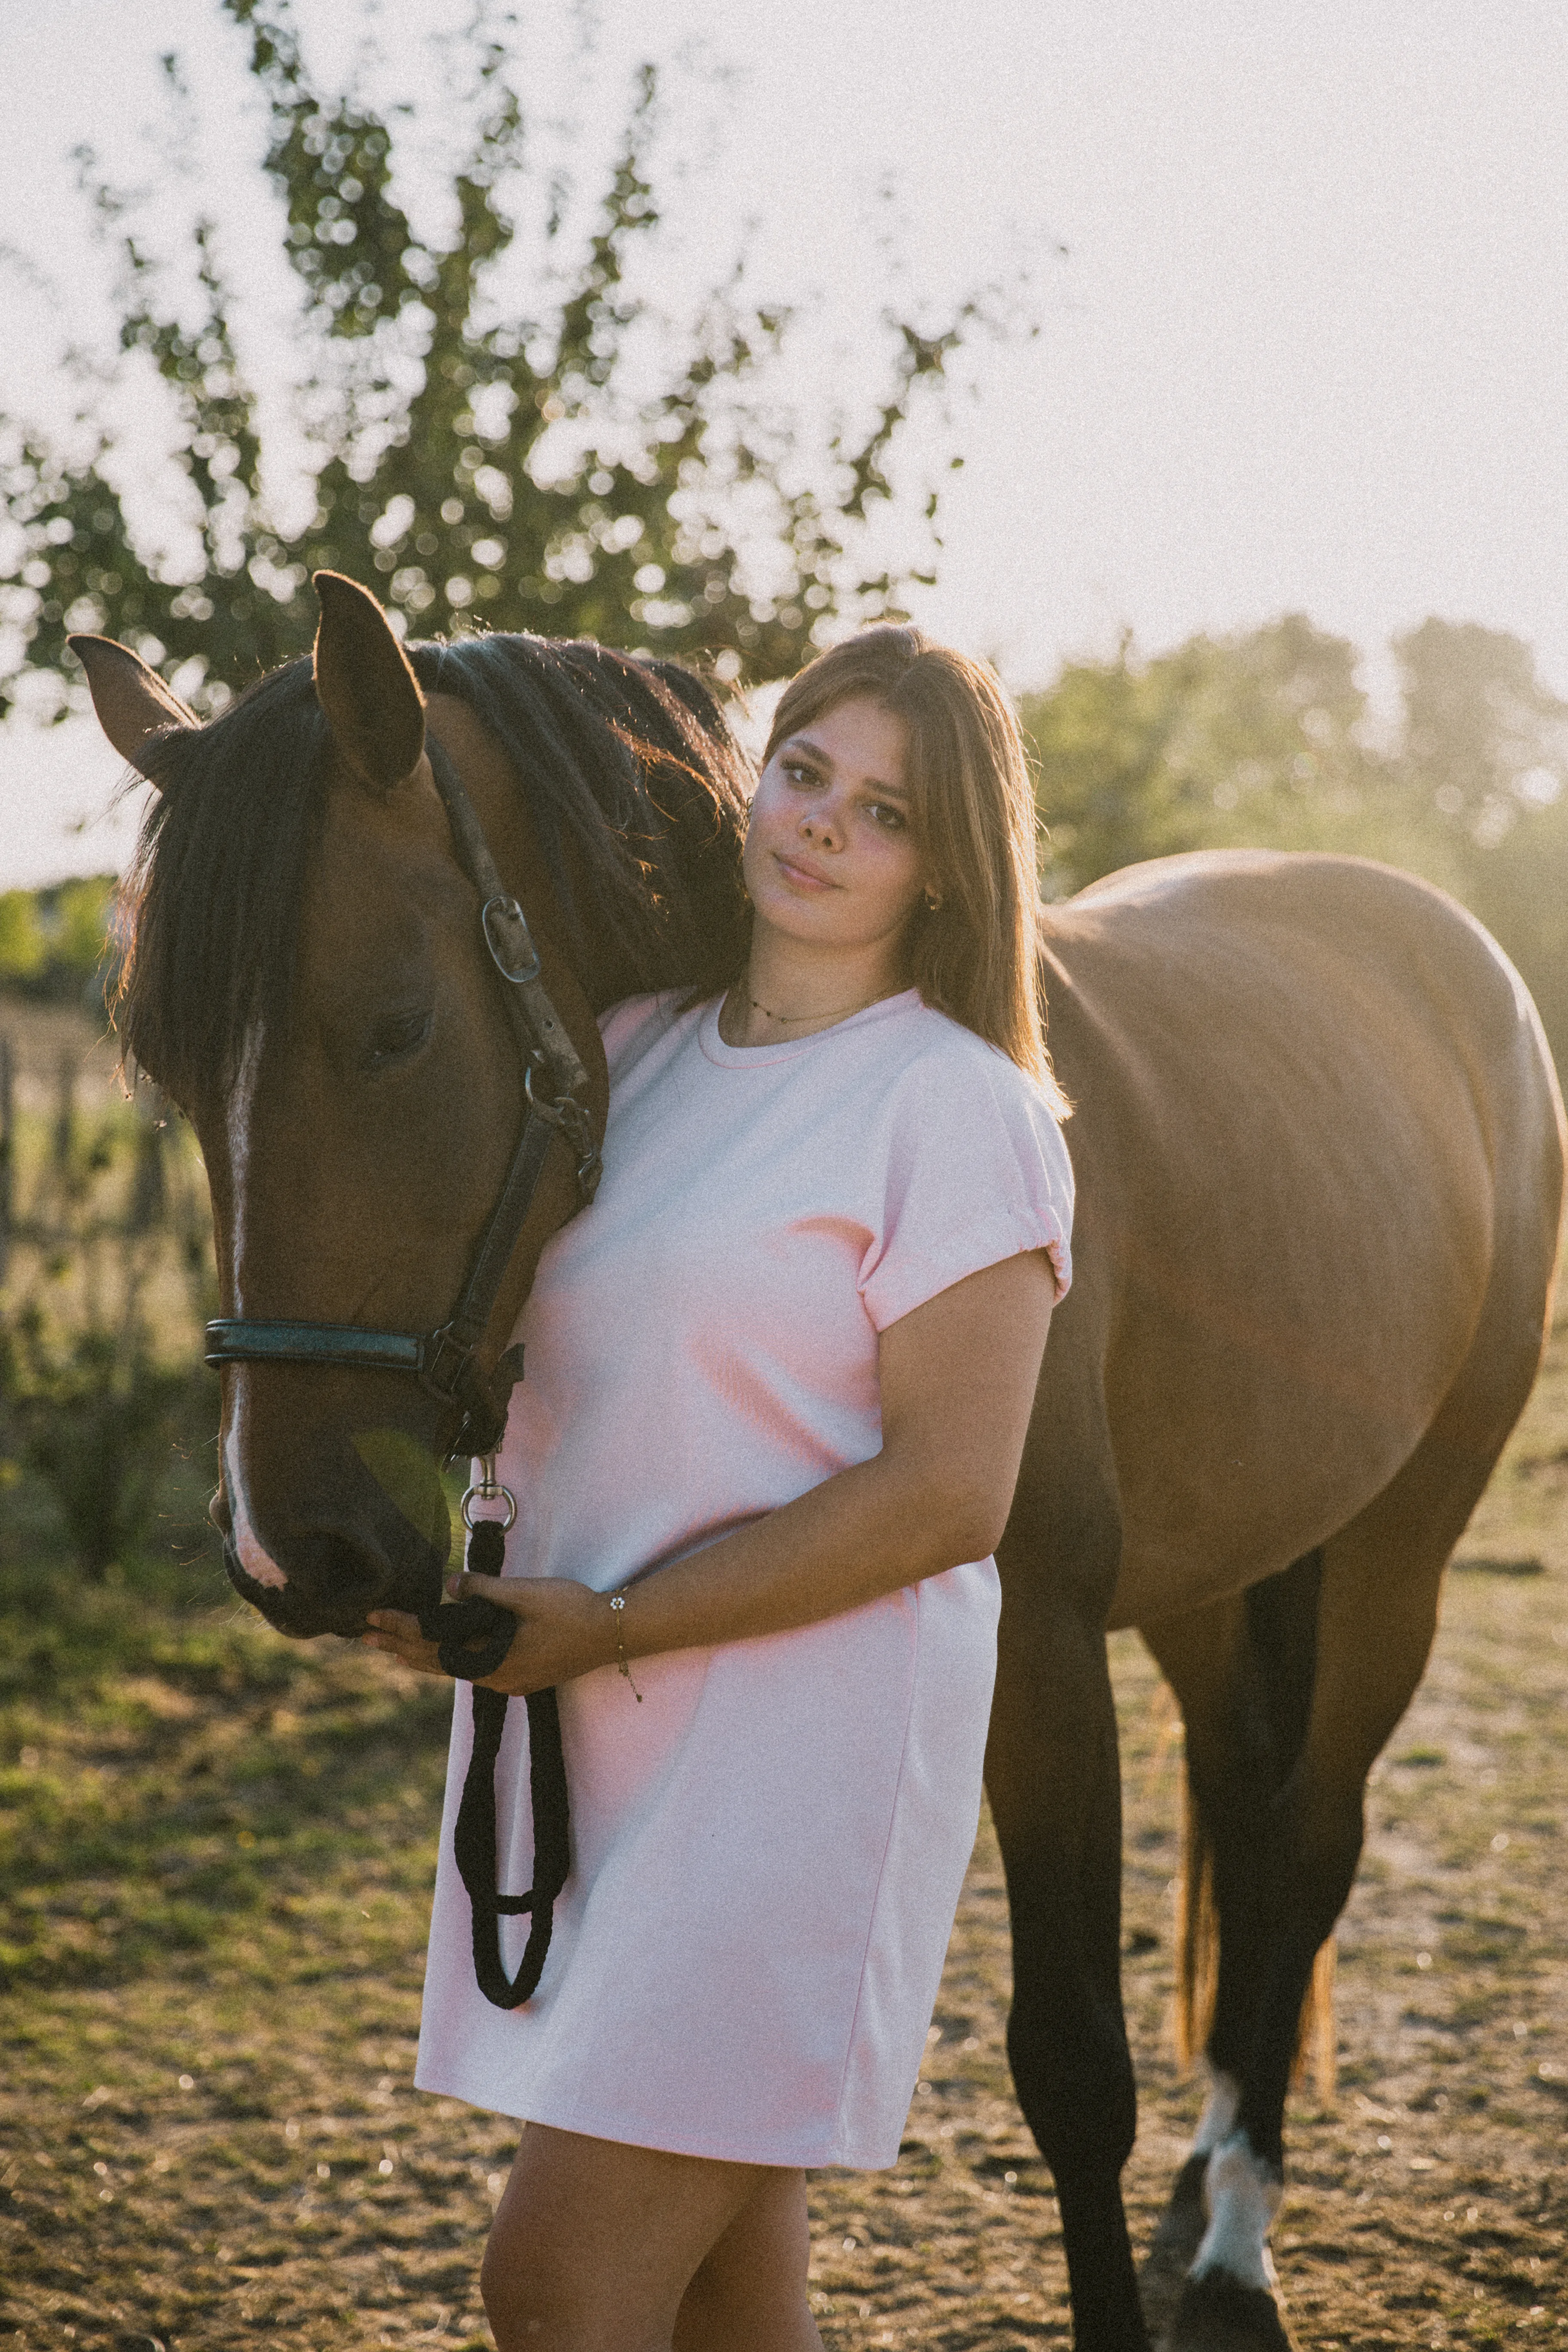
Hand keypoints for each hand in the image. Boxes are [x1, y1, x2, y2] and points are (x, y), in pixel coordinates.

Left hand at [364, 1574, 616, 1695]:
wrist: (613, 1634)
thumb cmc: (572, 1609)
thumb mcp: (527, 1592)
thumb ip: (486, 1590)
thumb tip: (448, 1584)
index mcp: (492, 1655)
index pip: (434, 1642)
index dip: (402, 1628)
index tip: (373, 1618)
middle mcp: (494, 1676)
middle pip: (436, 1662)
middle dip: (400, 1646)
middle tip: (365, 1636)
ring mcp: (508, 1681)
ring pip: (454, 1669)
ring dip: (421, 1656)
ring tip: (394, 1647)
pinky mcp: (521, 1679)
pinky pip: (473, 1670)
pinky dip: (449, 1660)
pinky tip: (443, 1655)